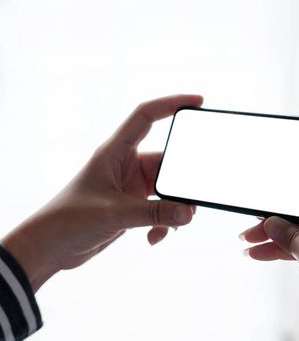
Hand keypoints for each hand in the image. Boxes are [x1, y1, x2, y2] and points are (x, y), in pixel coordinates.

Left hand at [1, 95, 201, 291]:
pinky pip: (161, 210)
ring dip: (174, 208)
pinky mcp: (133, 207)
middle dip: (182, 181)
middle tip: (194, 199)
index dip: (171, 104)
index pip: (146, 116)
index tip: (198, 101)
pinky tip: (154, 237)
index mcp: (115, 152)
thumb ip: (155, 213)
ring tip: (175, 224)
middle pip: (167, 161)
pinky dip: (164, 223)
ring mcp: (131, 187)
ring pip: (168, 189)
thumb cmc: (68, 221)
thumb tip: (189, 213)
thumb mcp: (115, 214)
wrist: (48, 249)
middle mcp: (125, 165)